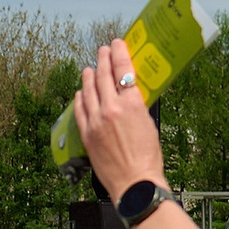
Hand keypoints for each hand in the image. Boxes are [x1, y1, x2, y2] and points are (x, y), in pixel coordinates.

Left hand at [74, 40, 161, 201]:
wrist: (135, 184)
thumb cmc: (148, 158)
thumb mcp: (149, 124)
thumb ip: (137, 106)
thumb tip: (129, 94)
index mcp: (133, 104)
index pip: (123, 70)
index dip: (119, 53)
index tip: (116, 44)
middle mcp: (112, 108)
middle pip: (104, 75)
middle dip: (103, 59)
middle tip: (102, 50)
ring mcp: (96, 121)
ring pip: (89, 90)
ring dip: (89, 76)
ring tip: (90, 68)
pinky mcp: (87, 134)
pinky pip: (80, 109)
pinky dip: (80, 97)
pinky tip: (80, 92)